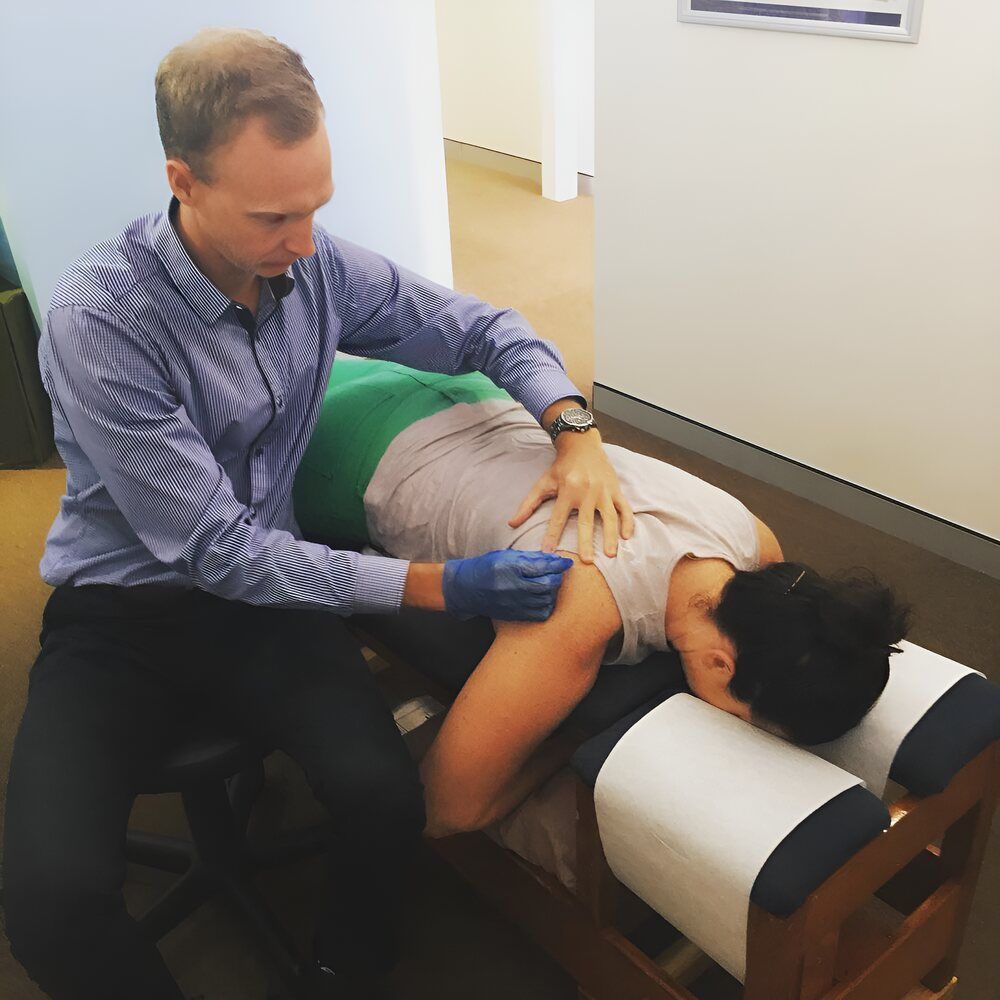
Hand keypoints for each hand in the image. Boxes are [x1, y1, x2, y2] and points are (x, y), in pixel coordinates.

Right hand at [442, 550, 573, 621]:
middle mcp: (514, 586)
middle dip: (558, 577)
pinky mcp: (515, 615)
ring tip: (549, 584)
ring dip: (553, 591)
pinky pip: (540, 614)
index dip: (559, 564)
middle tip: (558, 573)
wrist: (466, 589)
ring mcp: (515, 603)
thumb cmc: (486, 567)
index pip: (543, 566)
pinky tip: (543, 598)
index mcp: (512, 568)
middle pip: (548, 584)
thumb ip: (529, 557)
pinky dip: (547, 606)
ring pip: (546, 600)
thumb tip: (552, 557)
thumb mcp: (506, 555)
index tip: (567, 562)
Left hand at [508, 431, 634, 562]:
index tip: (548, 552)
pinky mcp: (616, 489)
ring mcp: (604, 490)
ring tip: (610, 554)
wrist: (582, 444)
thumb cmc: (561, 467)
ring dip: (610, 536)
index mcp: (568, 489)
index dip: (552, 535)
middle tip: (586, 561)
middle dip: (586, 541)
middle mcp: (587, 491)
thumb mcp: (543, 482)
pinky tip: (627, 537)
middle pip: (586, 520)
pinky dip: (628, 522)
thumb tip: (511, 523)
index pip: (558, 517)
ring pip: (609, 516)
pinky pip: (625, 507)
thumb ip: (528, 504)